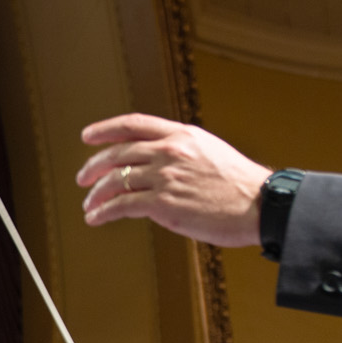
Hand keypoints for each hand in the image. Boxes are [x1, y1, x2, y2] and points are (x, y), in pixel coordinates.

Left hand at [78, 114, 270, 246]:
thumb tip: (155, 163)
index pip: (133, 124)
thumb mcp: (209, 151)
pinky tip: (96, 218)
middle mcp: (170, 151)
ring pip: (116, 181)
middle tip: (83, 177)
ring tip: (89, 204)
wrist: (259, 204)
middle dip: (94, 166)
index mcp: (181, 135)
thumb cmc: (239, 183)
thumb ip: (180, 152)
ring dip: (96, 194)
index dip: (106, 129)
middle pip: (118, 153)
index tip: (88, 136)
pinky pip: (122, 205)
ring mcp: (165, 177)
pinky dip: (104, 212)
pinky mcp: (163, 204)